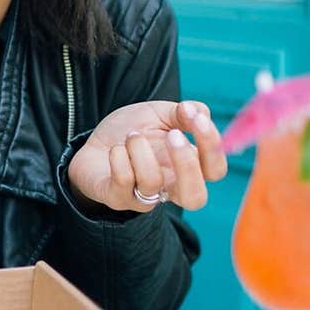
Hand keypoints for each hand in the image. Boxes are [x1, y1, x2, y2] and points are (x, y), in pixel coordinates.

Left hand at [67, 100, 226, 213]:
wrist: (94, 142)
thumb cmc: (133, 131)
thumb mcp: (161, 114)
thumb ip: (183, 112)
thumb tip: (197, 111)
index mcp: (187, 167)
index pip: (215, 170)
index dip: (212, 147)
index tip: (197, 118)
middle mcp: (169, 187)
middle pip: (195, 198)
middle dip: (187, 164)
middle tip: (172, 136)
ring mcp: (143, 196)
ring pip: (152, 183)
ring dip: (141, 150)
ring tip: (131, 135)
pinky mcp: (117, 198)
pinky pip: (123, 181)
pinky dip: (119, 157)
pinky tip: (115, 149)